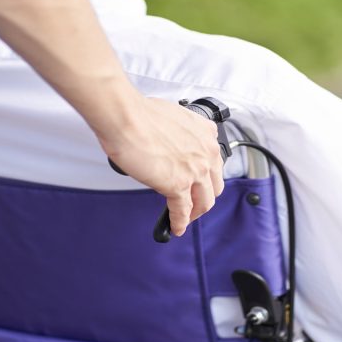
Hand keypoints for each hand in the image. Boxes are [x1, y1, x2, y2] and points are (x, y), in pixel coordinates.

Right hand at [98, 97, 224, 236]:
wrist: (126, 118)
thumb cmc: (140, 114)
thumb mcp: (174, 117)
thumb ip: (180, 135)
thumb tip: (170, 145)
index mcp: (206, 134)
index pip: (214, 164)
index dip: (205, 177)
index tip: (198, 182)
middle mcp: (206, 153)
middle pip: (213, 186)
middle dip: (204, 198)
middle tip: (194, 204)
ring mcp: (194, 171)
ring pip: (203, 202)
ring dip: (195, 213)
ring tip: (186, 219)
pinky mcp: (178, 186)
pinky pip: (182, 211)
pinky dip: (180, 223)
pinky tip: (176, 228)